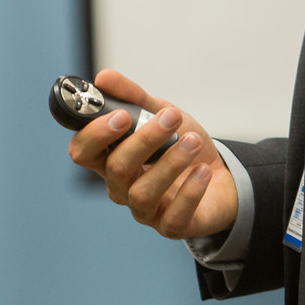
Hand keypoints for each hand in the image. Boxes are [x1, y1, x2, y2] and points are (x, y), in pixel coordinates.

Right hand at [67, 68, 238, 240]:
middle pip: (116, 168)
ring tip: (193, 142)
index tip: (121, 115)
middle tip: (170, 117)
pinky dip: (189, 192)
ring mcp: (145, 210)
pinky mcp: (171, 226)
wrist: (222, 174)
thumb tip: (103, 77)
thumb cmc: (181, 144)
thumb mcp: (161, 113)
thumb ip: (133, 97)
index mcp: (110, 157)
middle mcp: (121, 186)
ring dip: (170, 163)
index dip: (95, 135)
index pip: (83, 151)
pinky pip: (173, 217)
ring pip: (141, 193)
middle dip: (143, 140)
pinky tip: (202, 171)